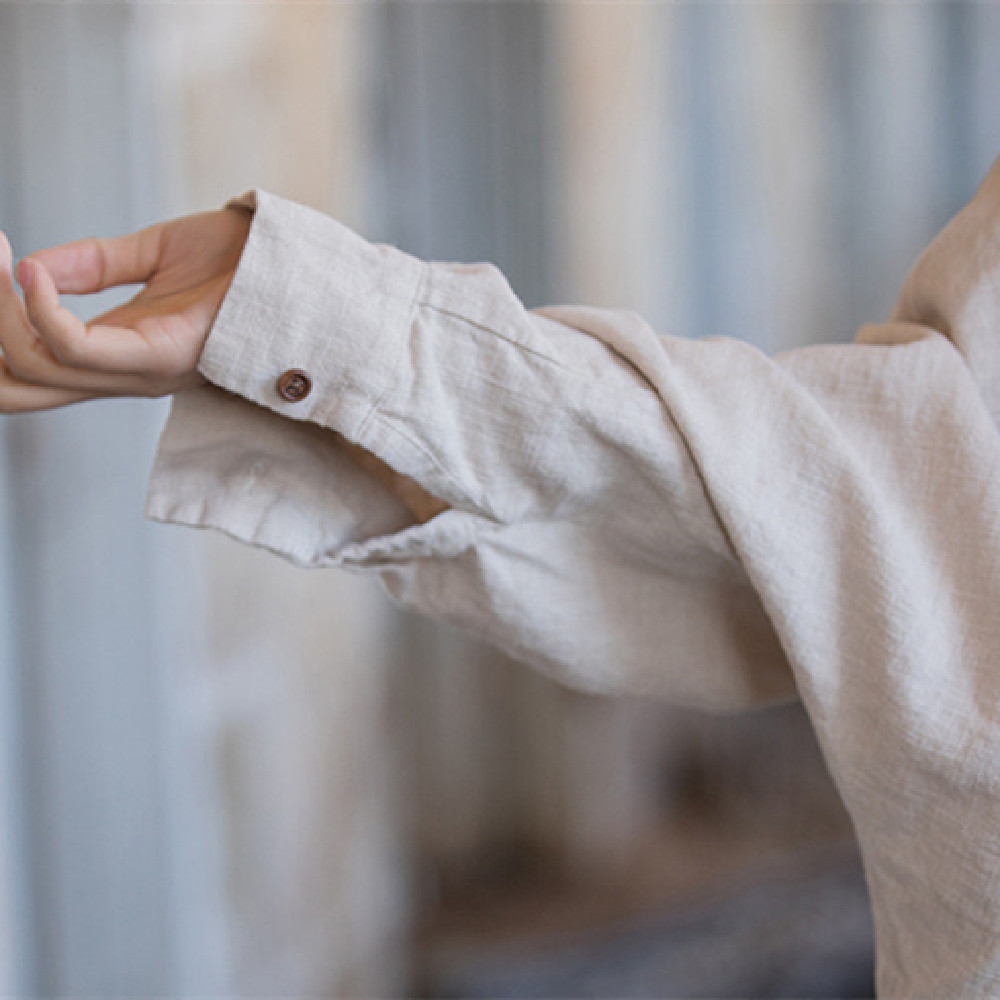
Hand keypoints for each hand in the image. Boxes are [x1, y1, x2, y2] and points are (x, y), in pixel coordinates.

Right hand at [0, 205, 252, 412]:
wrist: (298, 262)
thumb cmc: (239, 263)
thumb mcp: (153, 255)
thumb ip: (92, 263)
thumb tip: (29, 268)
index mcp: (115, 354)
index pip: (25, 375)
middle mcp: (123, 373)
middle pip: (15, 390)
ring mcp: (143, 370)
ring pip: (38, 368)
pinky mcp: (165, 355)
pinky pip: (79, 351)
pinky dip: (43, 313)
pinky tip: (34, 273)